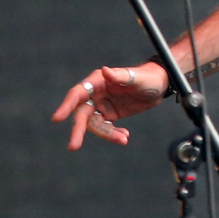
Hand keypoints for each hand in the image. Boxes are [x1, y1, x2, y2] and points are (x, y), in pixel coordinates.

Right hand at [52, 62, 170, 149]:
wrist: (160, 85)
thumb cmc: (148, 78)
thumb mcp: (136, 78)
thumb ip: (121, 76)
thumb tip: (105, 71)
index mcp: (98, 81)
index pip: (77, 94)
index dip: (66, 105)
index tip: (58, 118)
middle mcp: (96, 93)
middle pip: (82, 114)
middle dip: (79, 130)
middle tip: (73, 146)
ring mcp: (102, 105)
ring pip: (95, 124)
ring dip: (106, 134)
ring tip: (123, 139)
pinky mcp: (111, 114)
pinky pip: (106, 127)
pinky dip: (113, 134)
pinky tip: (125, 136)